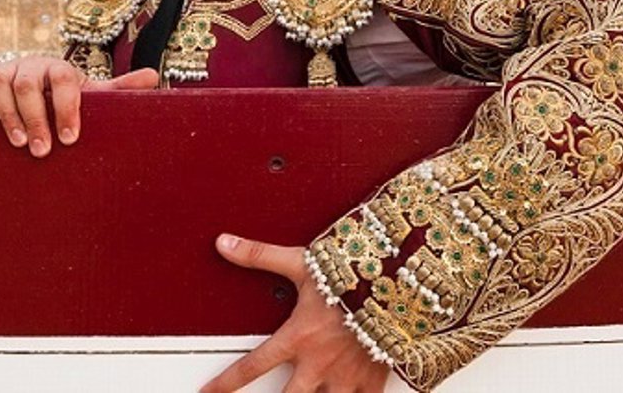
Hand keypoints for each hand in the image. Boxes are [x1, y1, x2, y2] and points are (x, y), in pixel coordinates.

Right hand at [0, 56, 157, 156]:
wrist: (27, 86)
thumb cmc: (63, 96)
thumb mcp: (90, 92)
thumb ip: (118, 88)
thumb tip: (154, 76)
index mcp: (60, 69)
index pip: (64, 81)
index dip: (67, 108)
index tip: (70, 138)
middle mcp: (32, 65)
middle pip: (29, 86)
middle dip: (37, 119)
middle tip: (43, 150)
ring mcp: (5, 69)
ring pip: (2, 85)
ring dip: (10, 114)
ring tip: (19, 143)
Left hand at [201, 234, 389, 392]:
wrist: (398, 280)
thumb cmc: (351, 270)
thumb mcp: (301, 262)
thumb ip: (260, 256)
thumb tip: (224, 243)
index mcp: (297, 337)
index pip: (252, 366)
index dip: (226, 383)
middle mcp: (319, 363)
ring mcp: (348, 374)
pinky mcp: (374, 377)